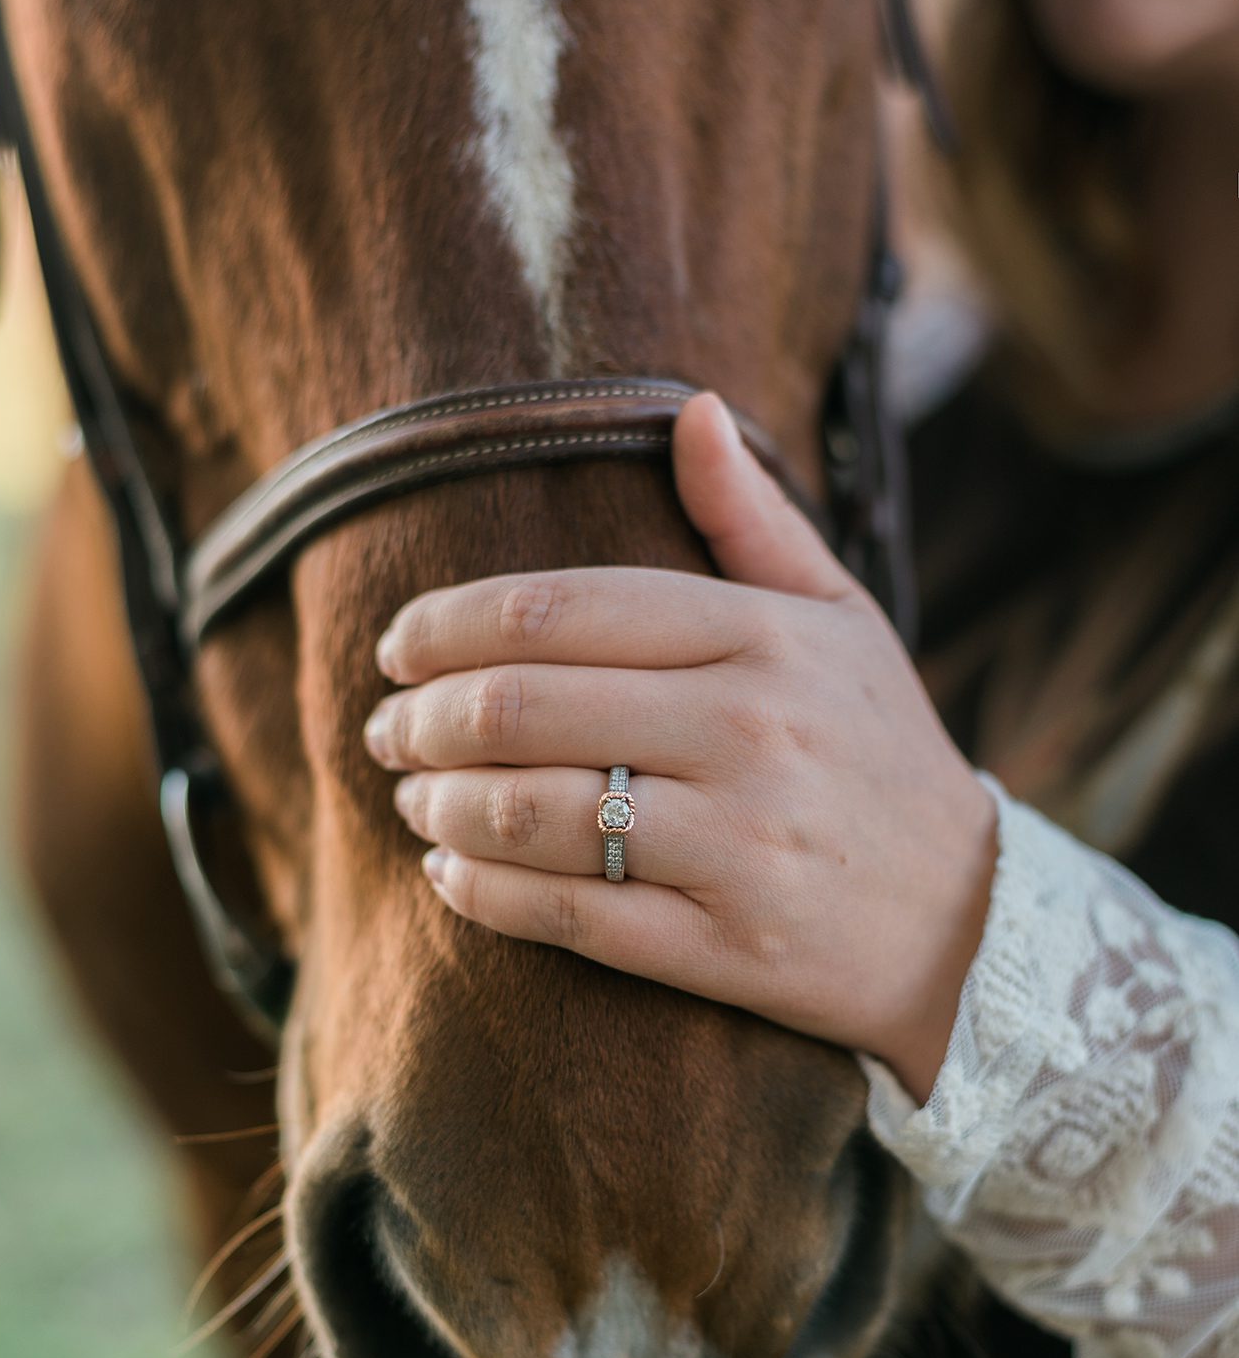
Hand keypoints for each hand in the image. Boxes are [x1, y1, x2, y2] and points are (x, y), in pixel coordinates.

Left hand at [364, 394, 996, 1102]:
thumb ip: (753, 522)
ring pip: (529, 815)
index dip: (448, 624)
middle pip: (521, 708)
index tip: (396, 646)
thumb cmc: (881, 755)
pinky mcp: (726, 947)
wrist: (971, 922)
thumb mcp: (840, 620)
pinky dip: (484, 895)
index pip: (559, 609)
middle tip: (386, 731)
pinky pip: (568, 914)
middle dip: (420, 720)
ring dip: (439, 808)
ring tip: (413, 803)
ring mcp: (739, 845)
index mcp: (763, 638)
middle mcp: (750, 732)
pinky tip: (450, 879)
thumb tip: (690, 410)